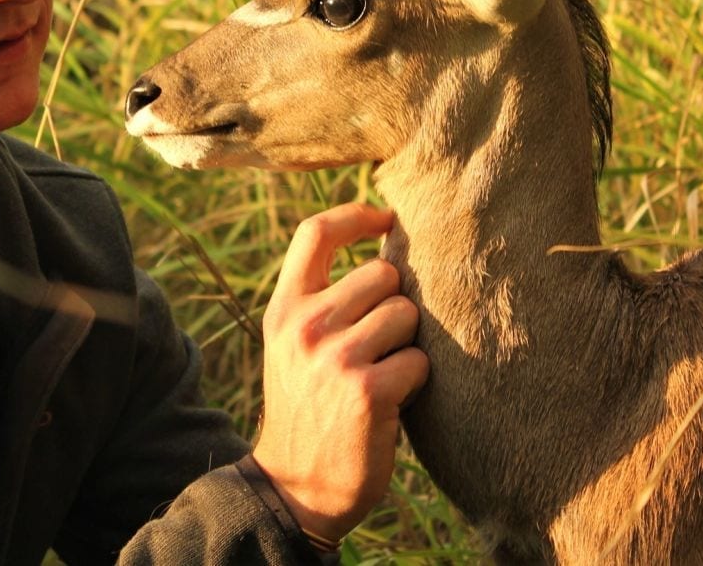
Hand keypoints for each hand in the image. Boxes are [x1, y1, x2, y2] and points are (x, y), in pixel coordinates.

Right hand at [251, 202, 428, 542]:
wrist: (295, 488)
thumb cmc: (308, 408)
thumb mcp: (292, 347)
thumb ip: (321, 300)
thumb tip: (385, 248)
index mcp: (284, 310)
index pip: (315, 232)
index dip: (356, 214)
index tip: (386, 220)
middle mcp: (305, 326)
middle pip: (381, 274)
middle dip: (394, 304)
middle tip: (380, 344)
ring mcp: (335, 358)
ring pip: (406, 314)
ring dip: (407, 343)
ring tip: (383, 374)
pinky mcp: (368, 391)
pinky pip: (419, 359)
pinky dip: (416, 380)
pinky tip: (393, 402)